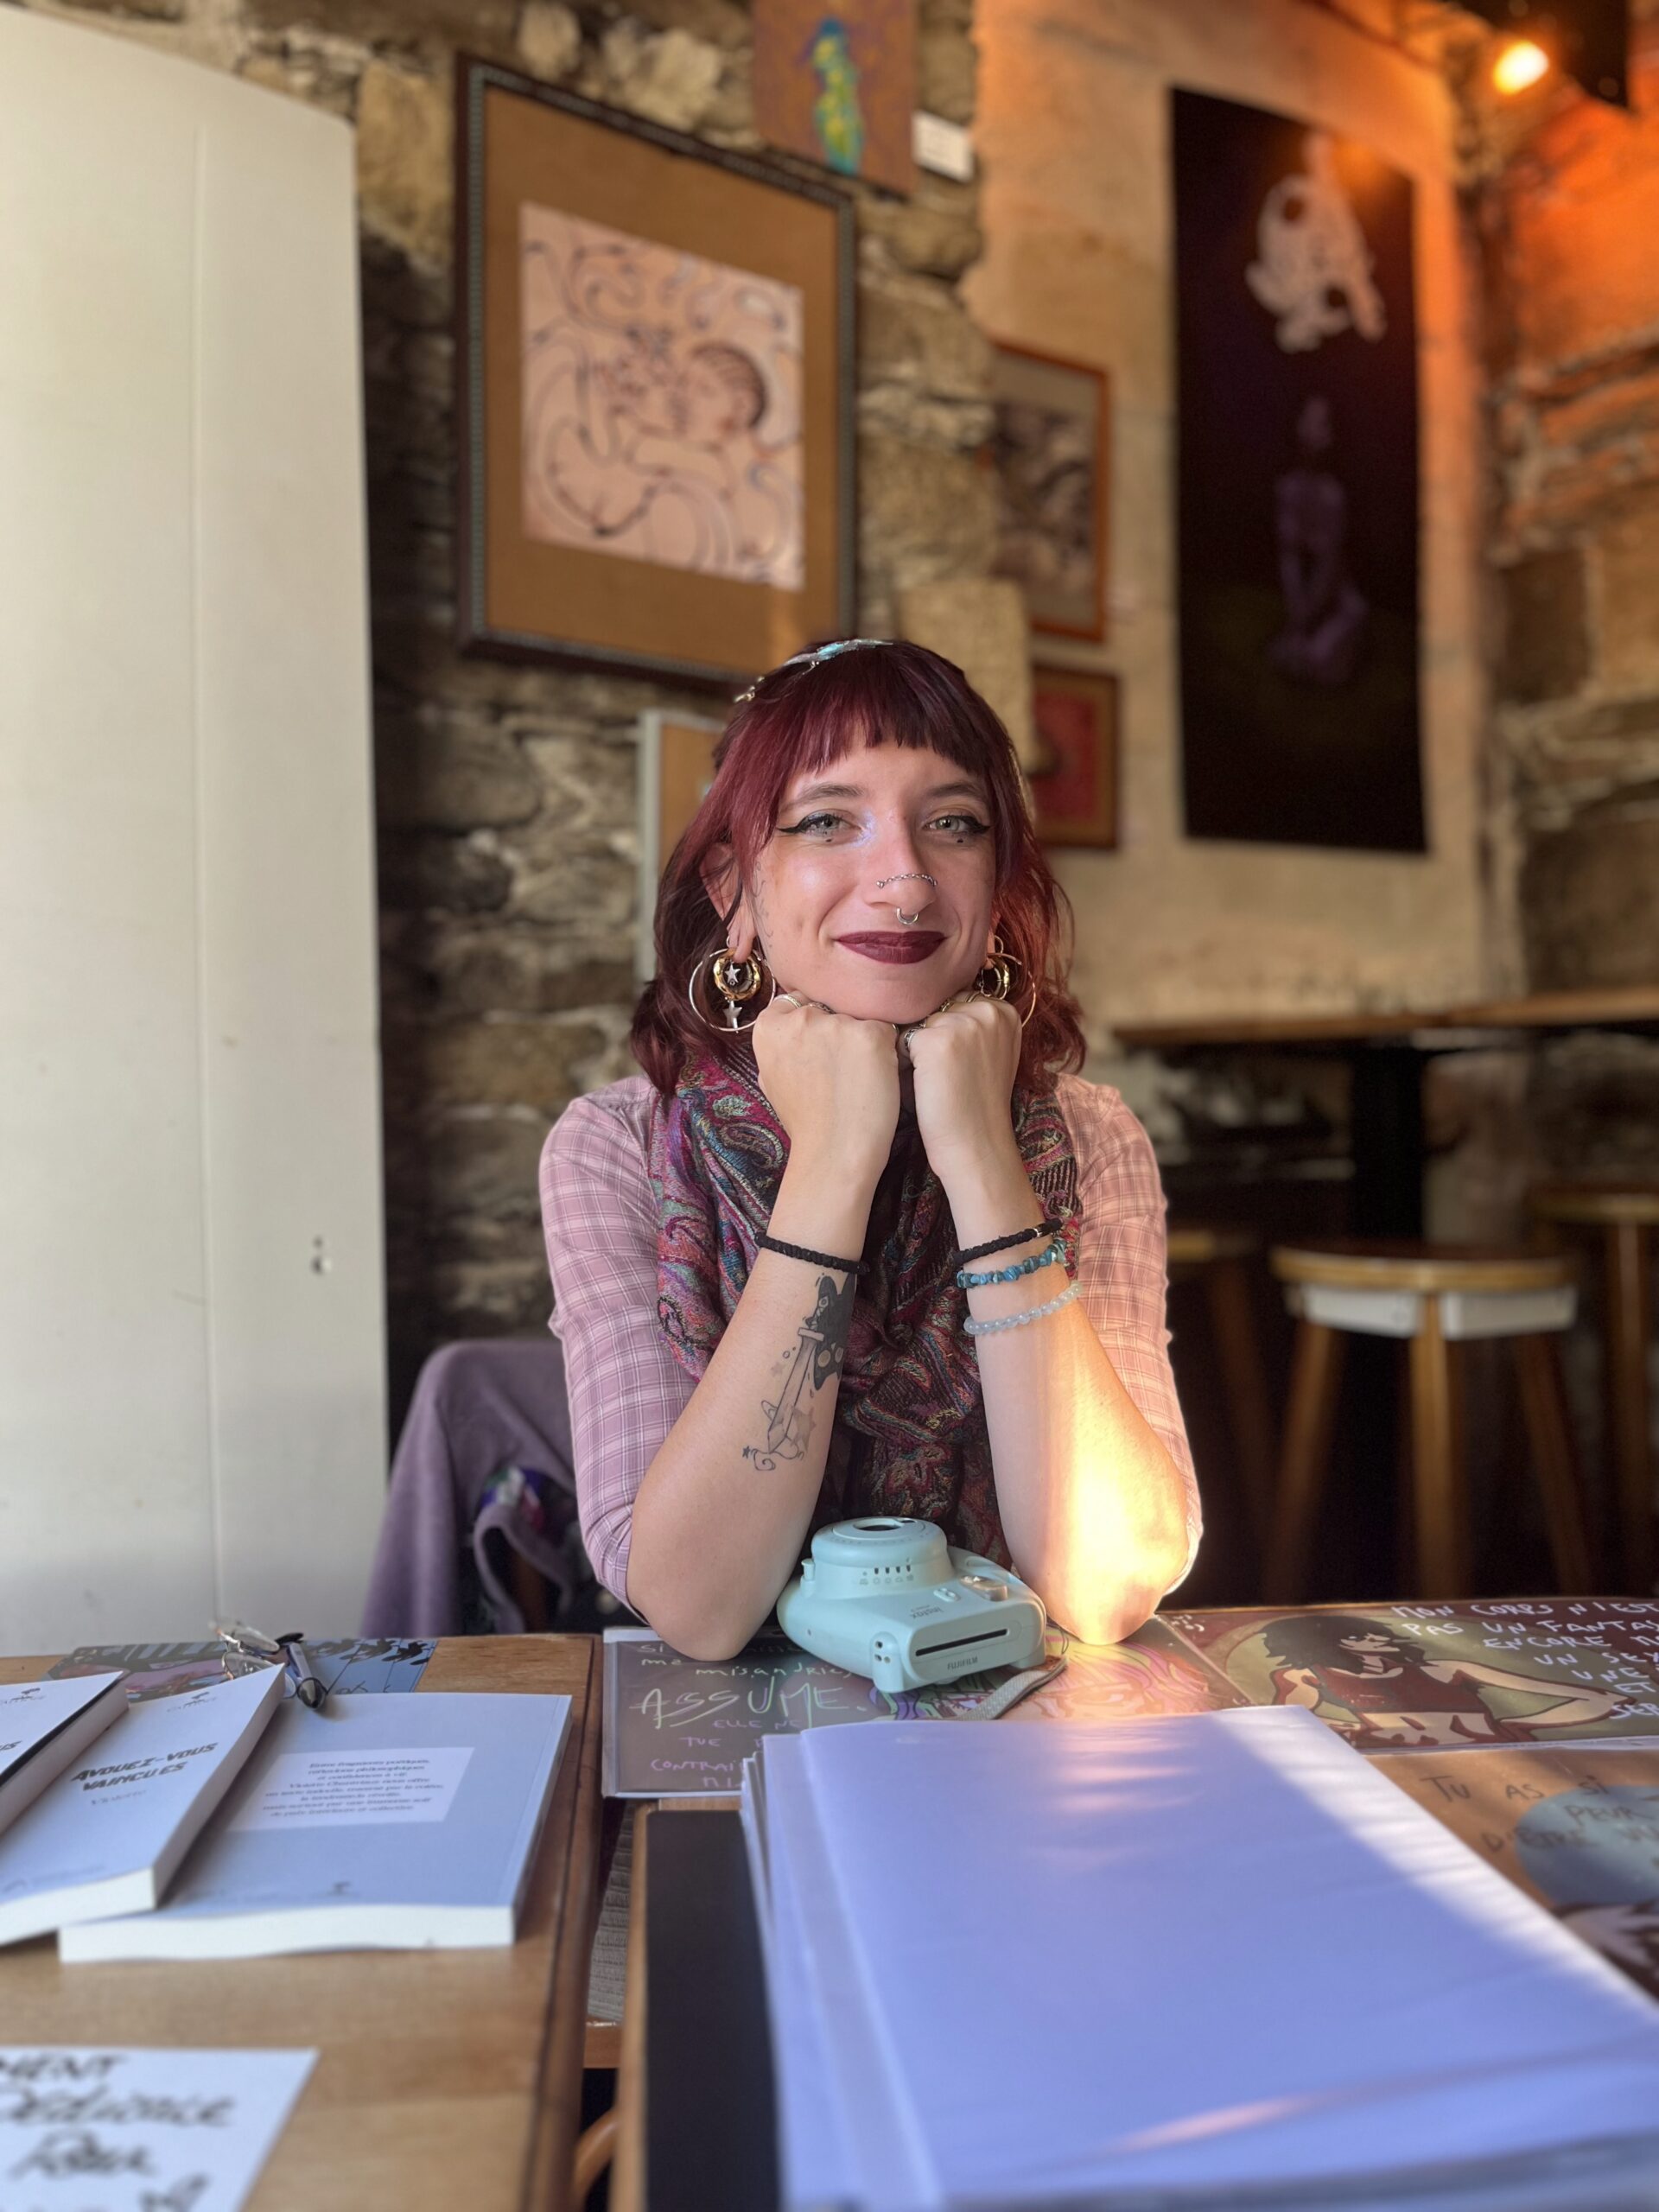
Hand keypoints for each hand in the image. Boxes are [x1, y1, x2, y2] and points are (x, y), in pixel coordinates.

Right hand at [751, 996, 900, 1190]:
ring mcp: (836, 1024)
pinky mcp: (870, 1035)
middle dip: (837, 1030)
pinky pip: (885, 1031)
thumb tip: (790, 1025)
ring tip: (858, 1077)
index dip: (812, 1022)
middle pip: (829, 1007)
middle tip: (840, 1068)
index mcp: (769, 1027)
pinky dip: (886, 1052)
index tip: (819, 1047)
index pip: (796, 1001)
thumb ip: (779, 1045)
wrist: (832, 1152)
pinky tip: (876, 1078)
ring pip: (857, 1018)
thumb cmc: (805, 1120)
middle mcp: (800, 1018)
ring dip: (862, 1040)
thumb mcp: (771, 1077)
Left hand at [904, 995, 1022, 1191]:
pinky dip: (903, 1063)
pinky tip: (921, 1086)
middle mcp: (987, 1010)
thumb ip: (972, 1025)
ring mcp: (961, 1023)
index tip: (958, 1065)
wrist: (977, 1145)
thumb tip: (932, 1005)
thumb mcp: (989, 1054)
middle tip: (945, 1075)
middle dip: (930, 1035)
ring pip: (917, 1022)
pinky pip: (902, 1040)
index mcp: (1004, 1011)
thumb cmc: (977, 1105)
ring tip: (933, 1081)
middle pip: (935, 1008)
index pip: (956, 1001)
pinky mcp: (934, 1041)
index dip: (947, 1032)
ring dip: (914, 1047)